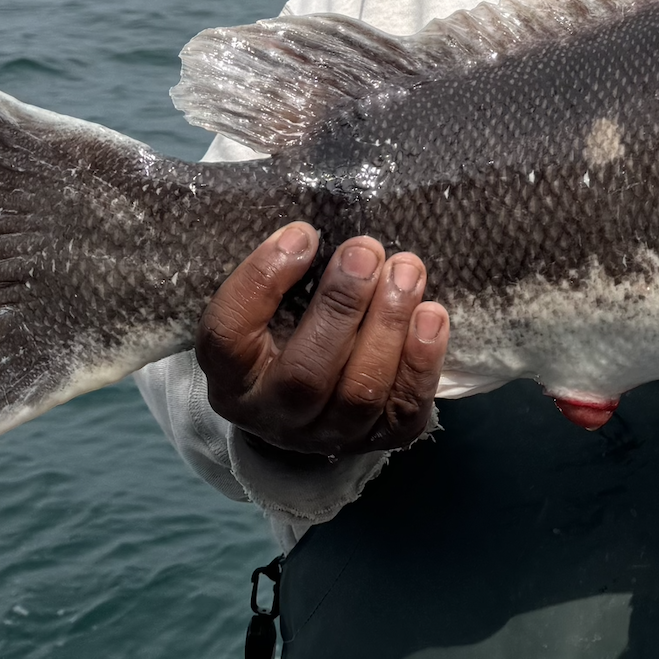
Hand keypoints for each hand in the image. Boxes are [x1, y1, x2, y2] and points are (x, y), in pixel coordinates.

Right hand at [197, 223, 449, 458]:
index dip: (262, 281)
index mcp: (231, 377)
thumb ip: (284, 272)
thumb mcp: (267, 307)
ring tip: (406, 270)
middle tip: (366, 251)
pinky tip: (431, 314)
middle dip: (341, 305)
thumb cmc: (287, 331)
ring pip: (359, 392)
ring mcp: (327, 435)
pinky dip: (422, 360)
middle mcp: (273, 415)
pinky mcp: (379, 440)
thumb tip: (308, 218)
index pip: (227, 336)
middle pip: (305, 373)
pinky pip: (404, 409)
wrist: (315, 403)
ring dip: (388, 324)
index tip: (304, 234)